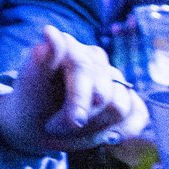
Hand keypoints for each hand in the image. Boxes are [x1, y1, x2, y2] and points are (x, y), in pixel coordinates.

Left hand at [0, 26, 148, 152]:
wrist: (37, 124)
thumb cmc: (31, 101)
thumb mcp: (29, 84)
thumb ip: (41, 60)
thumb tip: (50, 31)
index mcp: (70, 47)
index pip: (84, 68)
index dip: (79, 98)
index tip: (72, 121)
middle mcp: (95, 58)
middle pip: (104, 94)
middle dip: (82, 118)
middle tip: (57, 128)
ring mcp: (113, 77)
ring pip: (121, 107)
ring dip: (96, 128)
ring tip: (72, 130)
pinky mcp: (127, 96)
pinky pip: (138, 114)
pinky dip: (123, 131)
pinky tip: (105, 137)